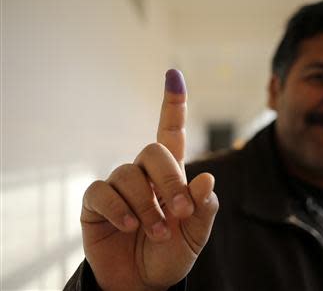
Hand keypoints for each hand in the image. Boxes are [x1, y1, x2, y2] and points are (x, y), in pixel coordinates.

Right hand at [80, 69, 218, 290]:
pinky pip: (102, 191)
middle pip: (153, 150)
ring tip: (158, 231)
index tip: (173, 74)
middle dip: (169, 180)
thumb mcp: (195, 235)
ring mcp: (119, 186)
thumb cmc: (171, 254)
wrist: (141, 282)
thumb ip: (203, 208)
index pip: (171, 132)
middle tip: (179, 212)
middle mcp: (144, 174)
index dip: (173, 104)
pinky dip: (118, 208)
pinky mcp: (95, 202)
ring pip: (128, 173)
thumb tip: (206, 177)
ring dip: (146, 204)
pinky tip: (128, 226)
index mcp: (171, 175)